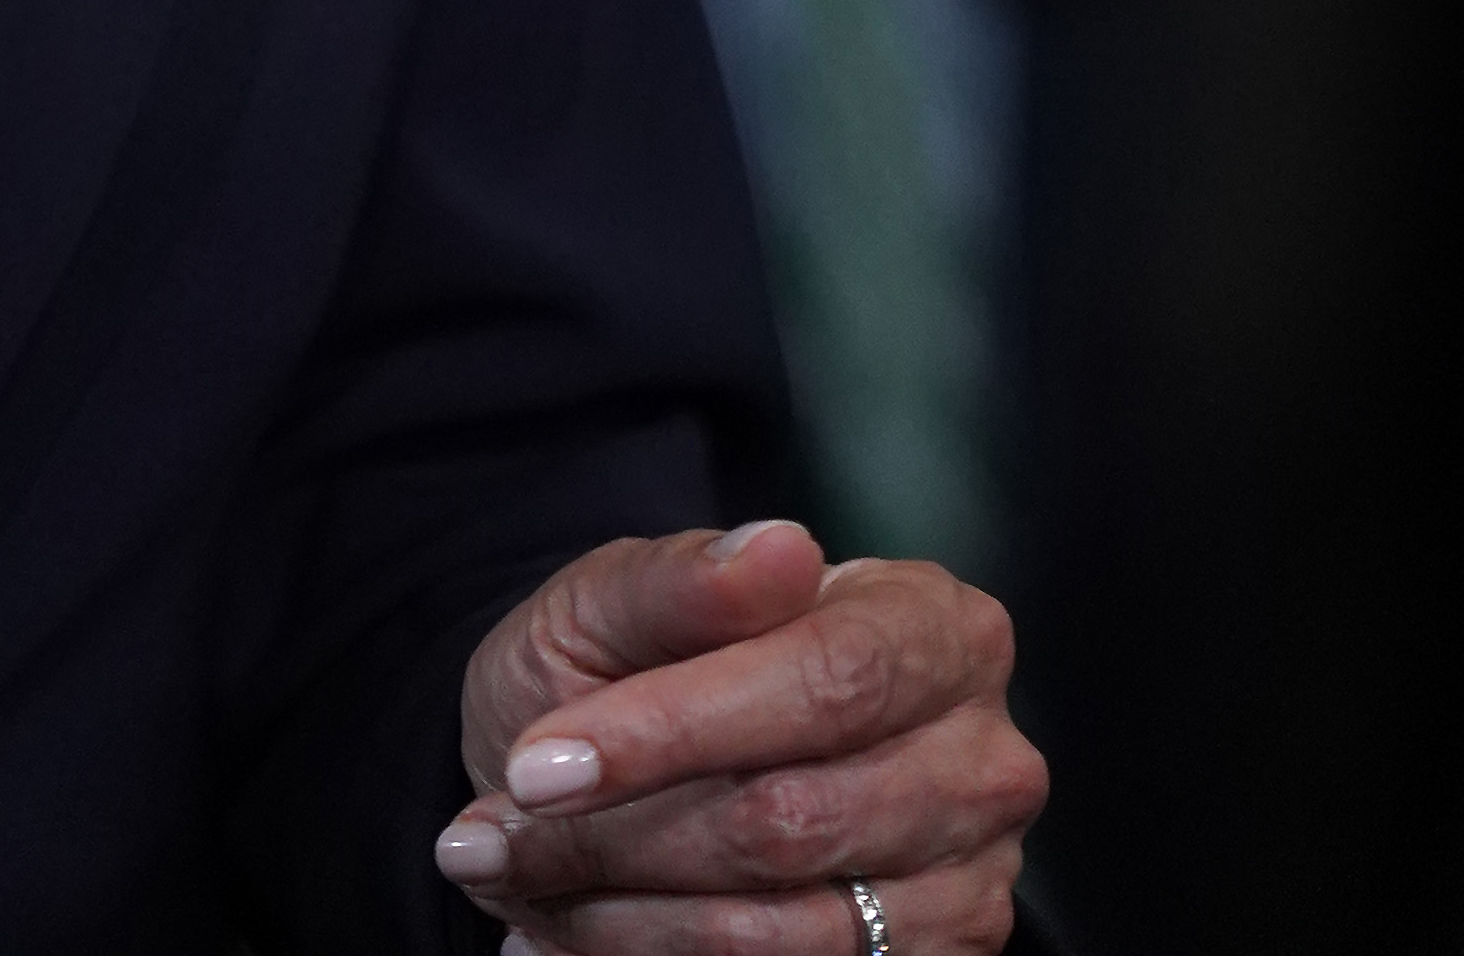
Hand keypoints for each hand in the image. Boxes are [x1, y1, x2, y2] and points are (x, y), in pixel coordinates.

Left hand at [438, 518, 1045, 951]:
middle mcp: (979, 755)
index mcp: (928, 622)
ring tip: (514, 885)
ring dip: (621, 920)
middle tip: (484, 840)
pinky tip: (569, 938)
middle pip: (793, 819)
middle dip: (618, 841)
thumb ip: (685, 579)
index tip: (536, 766)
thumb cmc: (638, 659)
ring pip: (782, 929)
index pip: (820, 679)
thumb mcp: (621, 598)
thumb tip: (777, 547)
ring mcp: (970, 877)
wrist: (641, 765)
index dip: (671, 730)